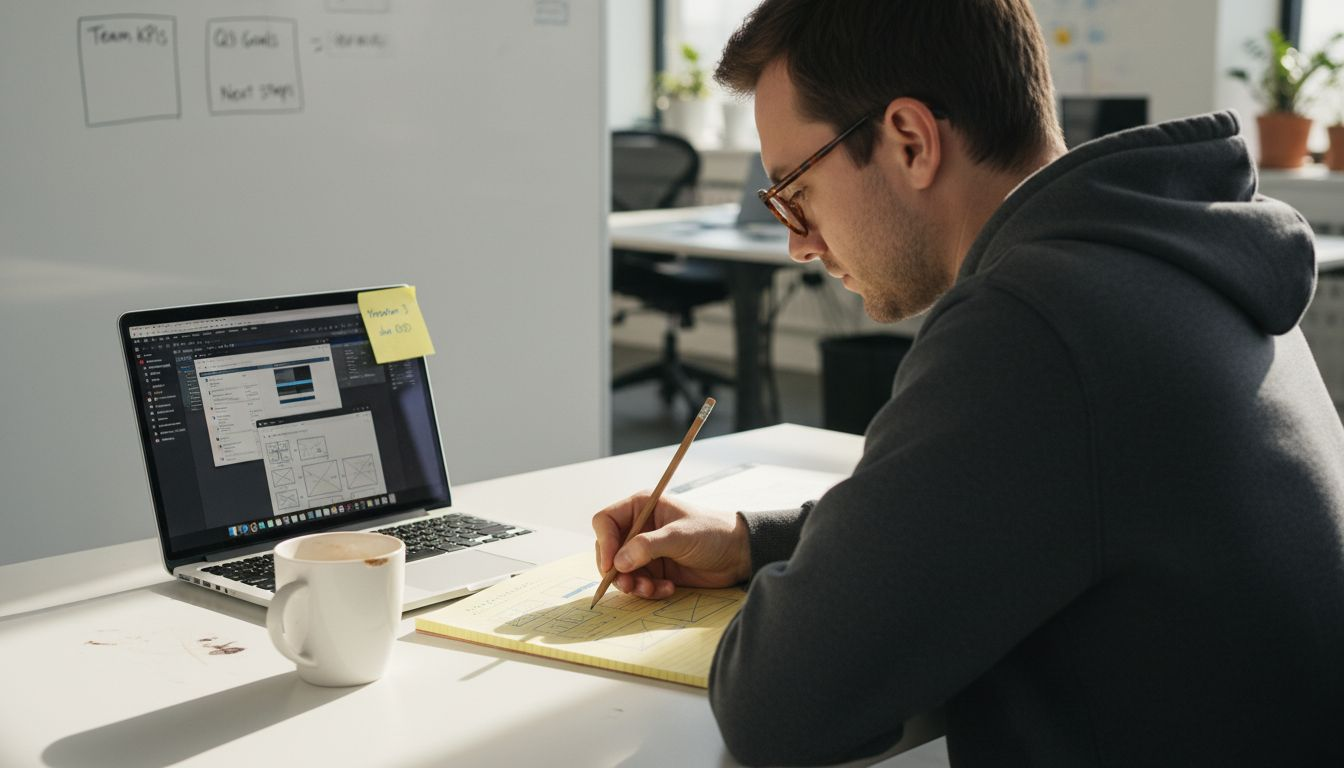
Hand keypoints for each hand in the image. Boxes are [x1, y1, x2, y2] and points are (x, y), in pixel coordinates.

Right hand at [592, 492, 750, 599]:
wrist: (738, 555)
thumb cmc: (712, 533)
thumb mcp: (680, 536)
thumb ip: (648, 547)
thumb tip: (619, 562)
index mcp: (642, 507)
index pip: (605, 521)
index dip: (605, 543)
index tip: (612, 565)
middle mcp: (639, 528)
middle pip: (609, 550)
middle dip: (617, 570)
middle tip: (629, 585)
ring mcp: (646, 550)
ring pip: (621, 571)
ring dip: (632, 584)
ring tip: (651, 590)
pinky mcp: (655, 570)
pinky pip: (637, 583)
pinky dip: (647, 590)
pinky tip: (667, 589)